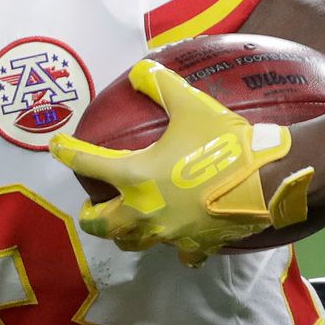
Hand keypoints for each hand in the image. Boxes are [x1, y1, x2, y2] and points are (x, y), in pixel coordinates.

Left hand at [49, 60, 313, 264]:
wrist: (267, 179)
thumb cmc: (223, 143)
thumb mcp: (190, 104)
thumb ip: (160, 85)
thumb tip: (140, 69)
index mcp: (135, 176)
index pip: (88, 164)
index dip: (68, 153)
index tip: (56, 148)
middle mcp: (145, 211)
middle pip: (103, 224)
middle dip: (91, 217)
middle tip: (90, 209)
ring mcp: (170, 234)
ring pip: (134, 243)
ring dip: (123, 235)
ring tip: (125, 227)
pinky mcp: (196, 245)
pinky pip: (181, 254)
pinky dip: (178, 249)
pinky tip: (181, 241)